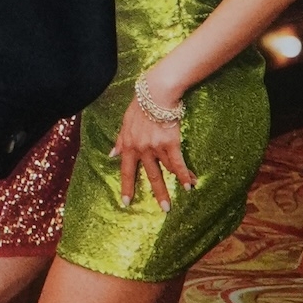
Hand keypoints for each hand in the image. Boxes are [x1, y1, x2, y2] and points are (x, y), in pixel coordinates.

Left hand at [113, 80, 194, 209]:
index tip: (126, 202)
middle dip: (158, 193)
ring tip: (182, 196)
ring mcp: (156, 147)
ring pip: (166, 170)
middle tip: (164, 209)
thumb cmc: (140, 106)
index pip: (126, 170)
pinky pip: (178, 162)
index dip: (127, 187)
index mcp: (129, 145)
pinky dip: (184, 173)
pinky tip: (190, 184)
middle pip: (150, 175)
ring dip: (176, 183)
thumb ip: (120, 140)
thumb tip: (111, 154)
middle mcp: (141, 149)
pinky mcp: (170, 142)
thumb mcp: (124, 123)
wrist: (155, 93)